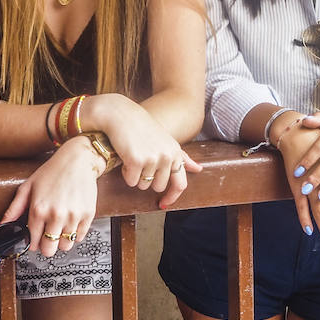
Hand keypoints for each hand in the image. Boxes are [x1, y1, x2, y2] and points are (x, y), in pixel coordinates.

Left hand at [0, 136, 103, 258]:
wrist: (78, 160)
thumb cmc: (53, 171)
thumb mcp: (28, 186)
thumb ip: (14, 208)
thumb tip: (3, 224)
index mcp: (39, 209)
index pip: (33, 242)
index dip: (32, 243)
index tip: (35, 239)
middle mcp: (56, 215)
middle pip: (49, 249)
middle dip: (46, 246)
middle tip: (47, 236)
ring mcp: (73, 216)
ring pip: (66, 246)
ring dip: (61, 241)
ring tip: (59, 228)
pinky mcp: (87, 215)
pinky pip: (80, 237)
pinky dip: (75, 234)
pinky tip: (70, 223)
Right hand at [82, 93, 200, 207]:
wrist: (121, 115)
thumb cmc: (142, 128)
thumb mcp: (166, 141)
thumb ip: (182, 157)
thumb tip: (199, 169)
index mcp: (175, 152)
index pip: (180, 183)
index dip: (172, 197)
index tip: (163, 204)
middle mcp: (167, 156)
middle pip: (158, 187)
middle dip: (147, 180)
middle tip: (140, 162)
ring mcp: (152, 158)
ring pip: (142, 185)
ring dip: (135, 176)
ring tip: (132, 156)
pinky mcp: (137, 160)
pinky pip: (131, 181)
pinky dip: (126, 173)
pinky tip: (125, 157)